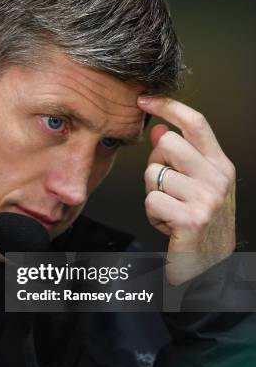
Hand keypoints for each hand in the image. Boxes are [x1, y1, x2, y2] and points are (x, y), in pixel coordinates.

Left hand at [137, 96, 235, 284]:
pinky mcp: (192, 218)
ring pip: (153, 174)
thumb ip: (179, 157)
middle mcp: (219, 178)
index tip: (145, 100)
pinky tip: (168, 224)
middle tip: (165, 188)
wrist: (208, 267)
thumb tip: (159, 129)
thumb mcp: (195, 186)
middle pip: (167, 143)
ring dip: (152, 195)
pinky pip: (151, 200)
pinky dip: (152, 215)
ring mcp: (207, 198)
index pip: (196, 123)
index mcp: (221, 166)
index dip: (169, 106)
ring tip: (169, 210)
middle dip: (155, 165)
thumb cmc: (199, 224)